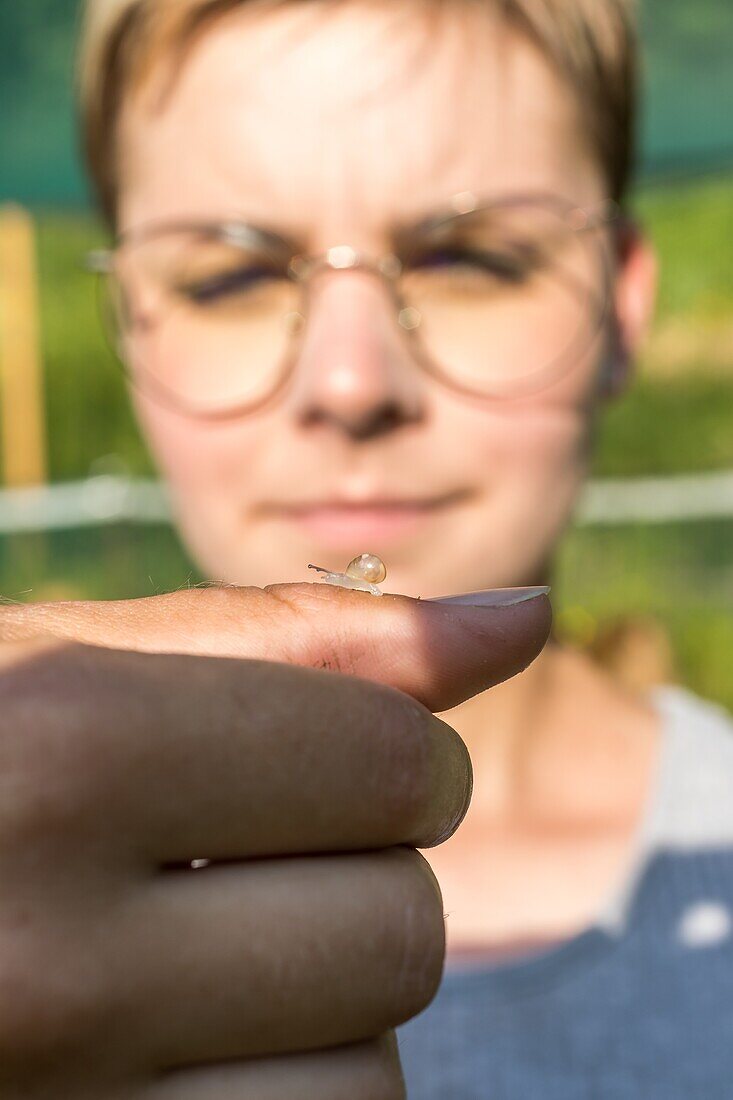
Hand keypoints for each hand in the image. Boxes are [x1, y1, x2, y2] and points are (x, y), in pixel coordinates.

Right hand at [0, 584, 549, 1097]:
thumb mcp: (77, 668)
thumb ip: (302, 642)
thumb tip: (520, 618)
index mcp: (60, 760)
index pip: (400, 766)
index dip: (388, 759)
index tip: (318, 767)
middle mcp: (44, 960)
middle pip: (400, 933)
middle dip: (351, 883)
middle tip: (229, 865)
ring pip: (368, 1085)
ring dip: (316, 1015)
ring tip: (188, 968)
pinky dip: (277, 1097)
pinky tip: (178, 1047)